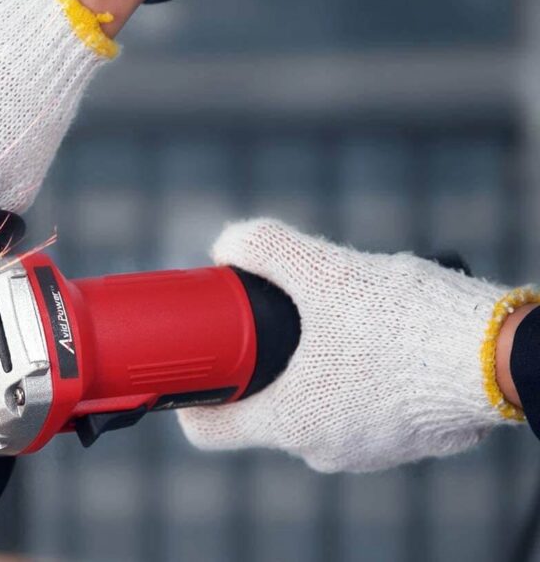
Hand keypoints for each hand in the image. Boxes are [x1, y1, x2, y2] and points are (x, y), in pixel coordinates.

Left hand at [179, 219, 532, 471]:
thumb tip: (228, 243)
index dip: (195, 396)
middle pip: (265, 408)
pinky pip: (362, 408)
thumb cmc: (404, 321)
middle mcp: (323, 449)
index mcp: (289, 420)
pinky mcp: (408, 441)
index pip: (209, 430)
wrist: (498, 353)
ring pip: (317, 405)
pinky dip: (360, 376)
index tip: (198, 364)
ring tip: (339, 319)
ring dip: (317, 364)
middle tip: (275, 320)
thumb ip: (263, 249)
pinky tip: (379, 339)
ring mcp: (367, 451)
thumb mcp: (321, 270)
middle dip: (265, 363)